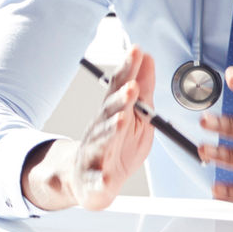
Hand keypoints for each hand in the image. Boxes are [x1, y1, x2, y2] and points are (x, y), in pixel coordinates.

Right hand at [22, 46, 155, 210]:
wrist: (86, 180)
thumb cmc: (116, 145)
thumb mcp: (135, 115)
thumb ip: (142, 88)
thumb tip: (147, 57)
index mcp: (114, 113)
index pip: (121, 87)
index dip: (128, 69)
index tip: (136, 50)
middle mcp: (101, 129)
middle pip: (111, 111)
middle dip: (122, 98)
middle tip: (132, 86)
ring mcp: (95, 154)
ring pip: (103, 141)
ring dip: (111, 130)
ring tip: (121, 120)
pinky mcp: (94, 180)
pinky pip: (97, 180)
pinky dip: (101, 180)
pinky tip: (106, 178)